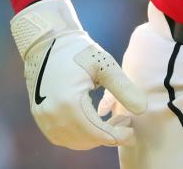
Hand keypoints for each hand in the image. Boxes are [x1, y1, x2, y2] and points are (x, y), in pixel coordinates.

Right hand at [10, 0, 147, 148]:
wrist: (47, 42)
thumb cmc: (79, 50)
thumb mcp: (105, 66)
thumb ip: (124, 89)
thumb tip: (143, 109)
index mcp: (70, 103)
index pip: (98, 134)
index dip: (119, 136)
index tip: (133, 132)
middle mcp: (53, 116)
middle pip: (86, 140)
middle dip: (108, 135)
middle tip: (124, 120)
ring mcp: (43, 118)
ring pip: (73, 141)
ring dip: (94, 136)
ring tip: (110, 120)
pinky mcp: (39, 116)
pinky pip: (61, 136)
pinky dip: (79, 134)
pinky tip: (92, 122)